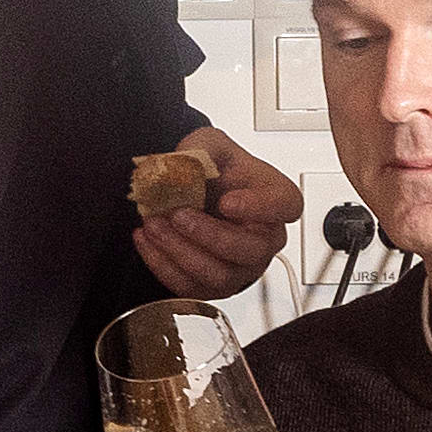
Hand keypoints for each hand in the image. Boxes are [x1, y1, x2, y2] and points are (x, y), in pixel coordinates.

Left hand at [131, 136, 304, 300]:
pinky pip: (192, 288)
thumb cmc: (217, 170)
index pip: (285, 206)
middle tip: (178, 214)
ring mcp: (243, 266)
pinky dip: (163, 265)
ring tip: (154, 225)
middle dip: (208, 235)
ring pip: (219, 275)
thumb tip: (184, 166)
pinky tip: (147, 240)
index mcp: (276, 198)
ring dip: (180, 252)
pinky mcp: (214, 284)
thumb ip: (201, 148)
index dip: (258, 207)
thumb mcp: (210, 144)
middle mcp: (266, 238)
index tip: (227, 201)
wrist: (196, 190)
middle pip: (249, 250)